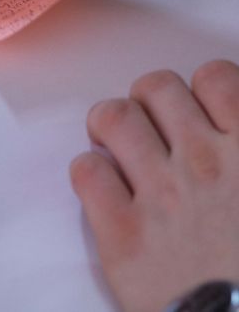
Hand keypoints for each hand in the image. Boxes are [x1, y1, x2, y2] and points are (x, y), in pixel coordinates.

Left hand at [70, 60, 238, 311]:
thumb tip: (229, 132)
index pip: (215, 78)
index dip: (203, 90)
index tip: (200, 111)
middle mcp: (204, 164)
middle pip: (156, 87)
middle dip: (150, 102)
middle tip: (153, 129)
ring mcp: (160, 195)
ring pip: (112, 117)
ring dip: (111, 127)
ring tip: (117, 147)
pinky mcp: (123, 233)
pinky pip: (86, 170)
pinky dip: (91, 174)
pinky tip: (105, 190)